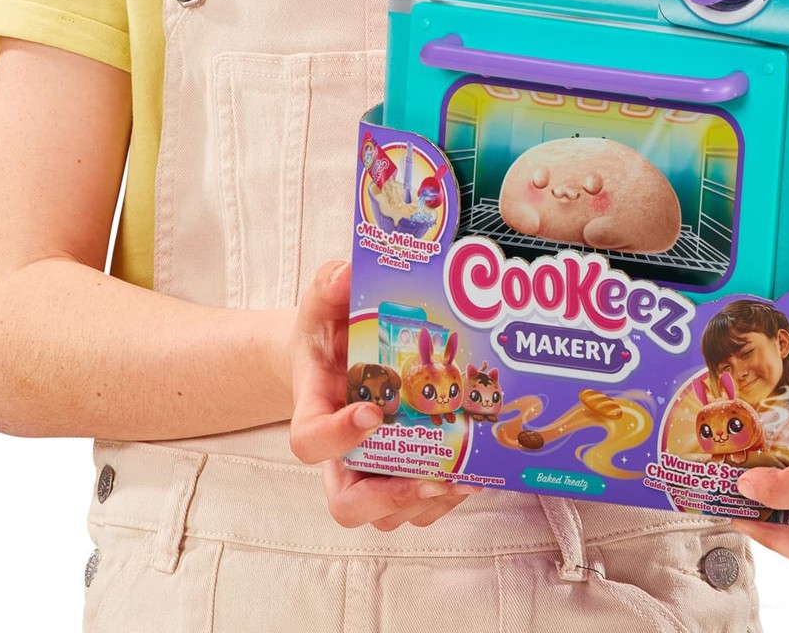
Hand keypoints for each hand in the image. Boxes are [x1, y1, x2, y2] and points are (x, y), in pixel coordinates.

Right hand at [288, 260, 479, 530]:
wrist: (333, 354)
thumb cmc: (326, 332)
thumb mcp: (322, 302)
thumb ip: (329, 285)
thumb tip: (346, 275)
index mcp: (313, 411)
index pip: (310, 442)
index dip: (338, 437)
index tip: (372, 412)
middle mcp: (339, 454)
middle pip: (348, 504)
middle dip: (391, 498)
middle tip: (431, 478)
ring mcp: (369, 470)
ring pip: (391, 514)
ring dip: (430, 501)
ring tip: (467, 476)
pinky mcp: (399, 474)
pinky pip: (419, 506)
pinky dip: (447, 497)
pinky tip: (477, 470)